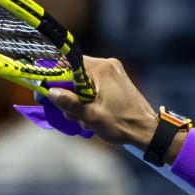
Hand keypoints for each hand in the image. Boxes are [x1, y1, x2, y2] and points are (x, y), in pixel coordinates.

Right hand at [46, 56, 161, 148]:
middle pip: (75, 74)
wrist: (147, 131)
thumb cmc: (121, 123)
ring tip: (84, 121)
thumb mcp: (90, 115)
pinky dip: (90, 101)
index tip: (47, 92)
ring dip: (79, 102)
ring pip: (84, 83)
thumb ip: (69, 102)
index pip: (68, 63)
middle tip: (70, 115)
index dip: (55, 77)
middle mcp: (108, 65)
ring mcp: (114, 73)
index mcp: (101, 68)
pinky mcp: (117, 82)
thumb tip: (50, 92)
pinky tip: (92, 117)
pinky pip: (95, 87)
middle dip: (69, 95)